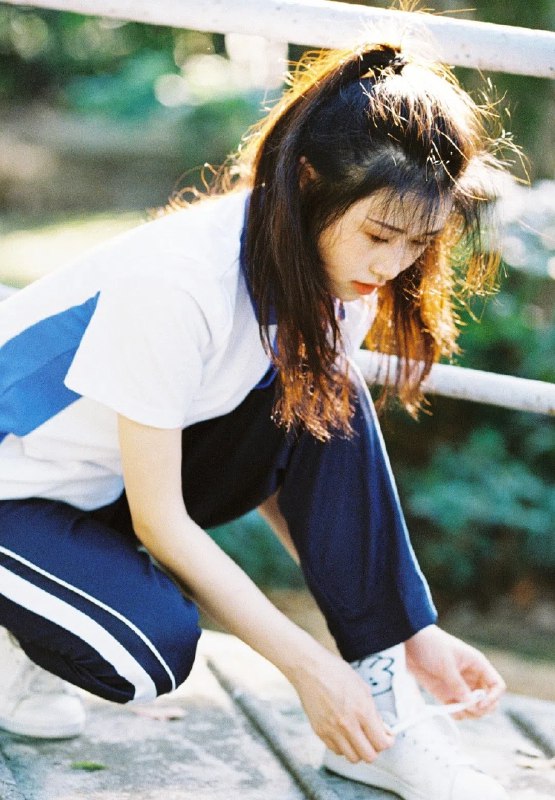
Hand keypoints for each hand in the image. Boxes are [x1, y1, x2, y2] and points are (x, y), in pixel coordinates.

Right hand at [290, 646, 394, 762]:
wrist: (310, 669)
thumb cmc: (337, 673)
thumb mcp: (363, 687)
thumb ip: (373, 711)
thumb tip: (382, 729)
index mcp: (362, 710)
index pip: (381, 743)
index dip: (387, 741)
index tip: (387, 737)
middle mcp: (348, 724)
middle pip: (368, 756)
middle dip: (374, 749)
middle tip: (373, 739)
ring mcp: (332, 730)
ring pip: (352, 758)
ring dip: (358, 750)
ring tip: (357, 737)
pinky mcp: (319, 732)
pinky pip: (336, 750)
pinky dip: (342, 746)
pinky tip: (343, 733)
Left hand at [405, 625, 505, 718]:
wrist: (409, 642)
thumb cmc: (431, 645)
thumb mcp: (446, 664)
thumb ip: (458, 686)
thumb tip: (471, 705)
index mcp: (477, 665)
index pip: (497, 685)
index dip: (493, 697)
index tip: (480, 704)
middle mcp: (472, 678)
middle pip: (488, 701)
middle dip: (481, 709)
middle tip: (468, 709)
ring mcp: (459, 686)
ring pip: (474, 708)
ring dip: (468, 713)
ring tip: (455, 708)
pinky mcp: (446, 693)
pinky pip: (458, 709)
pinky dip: (456, 713)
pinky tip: (449, 709)